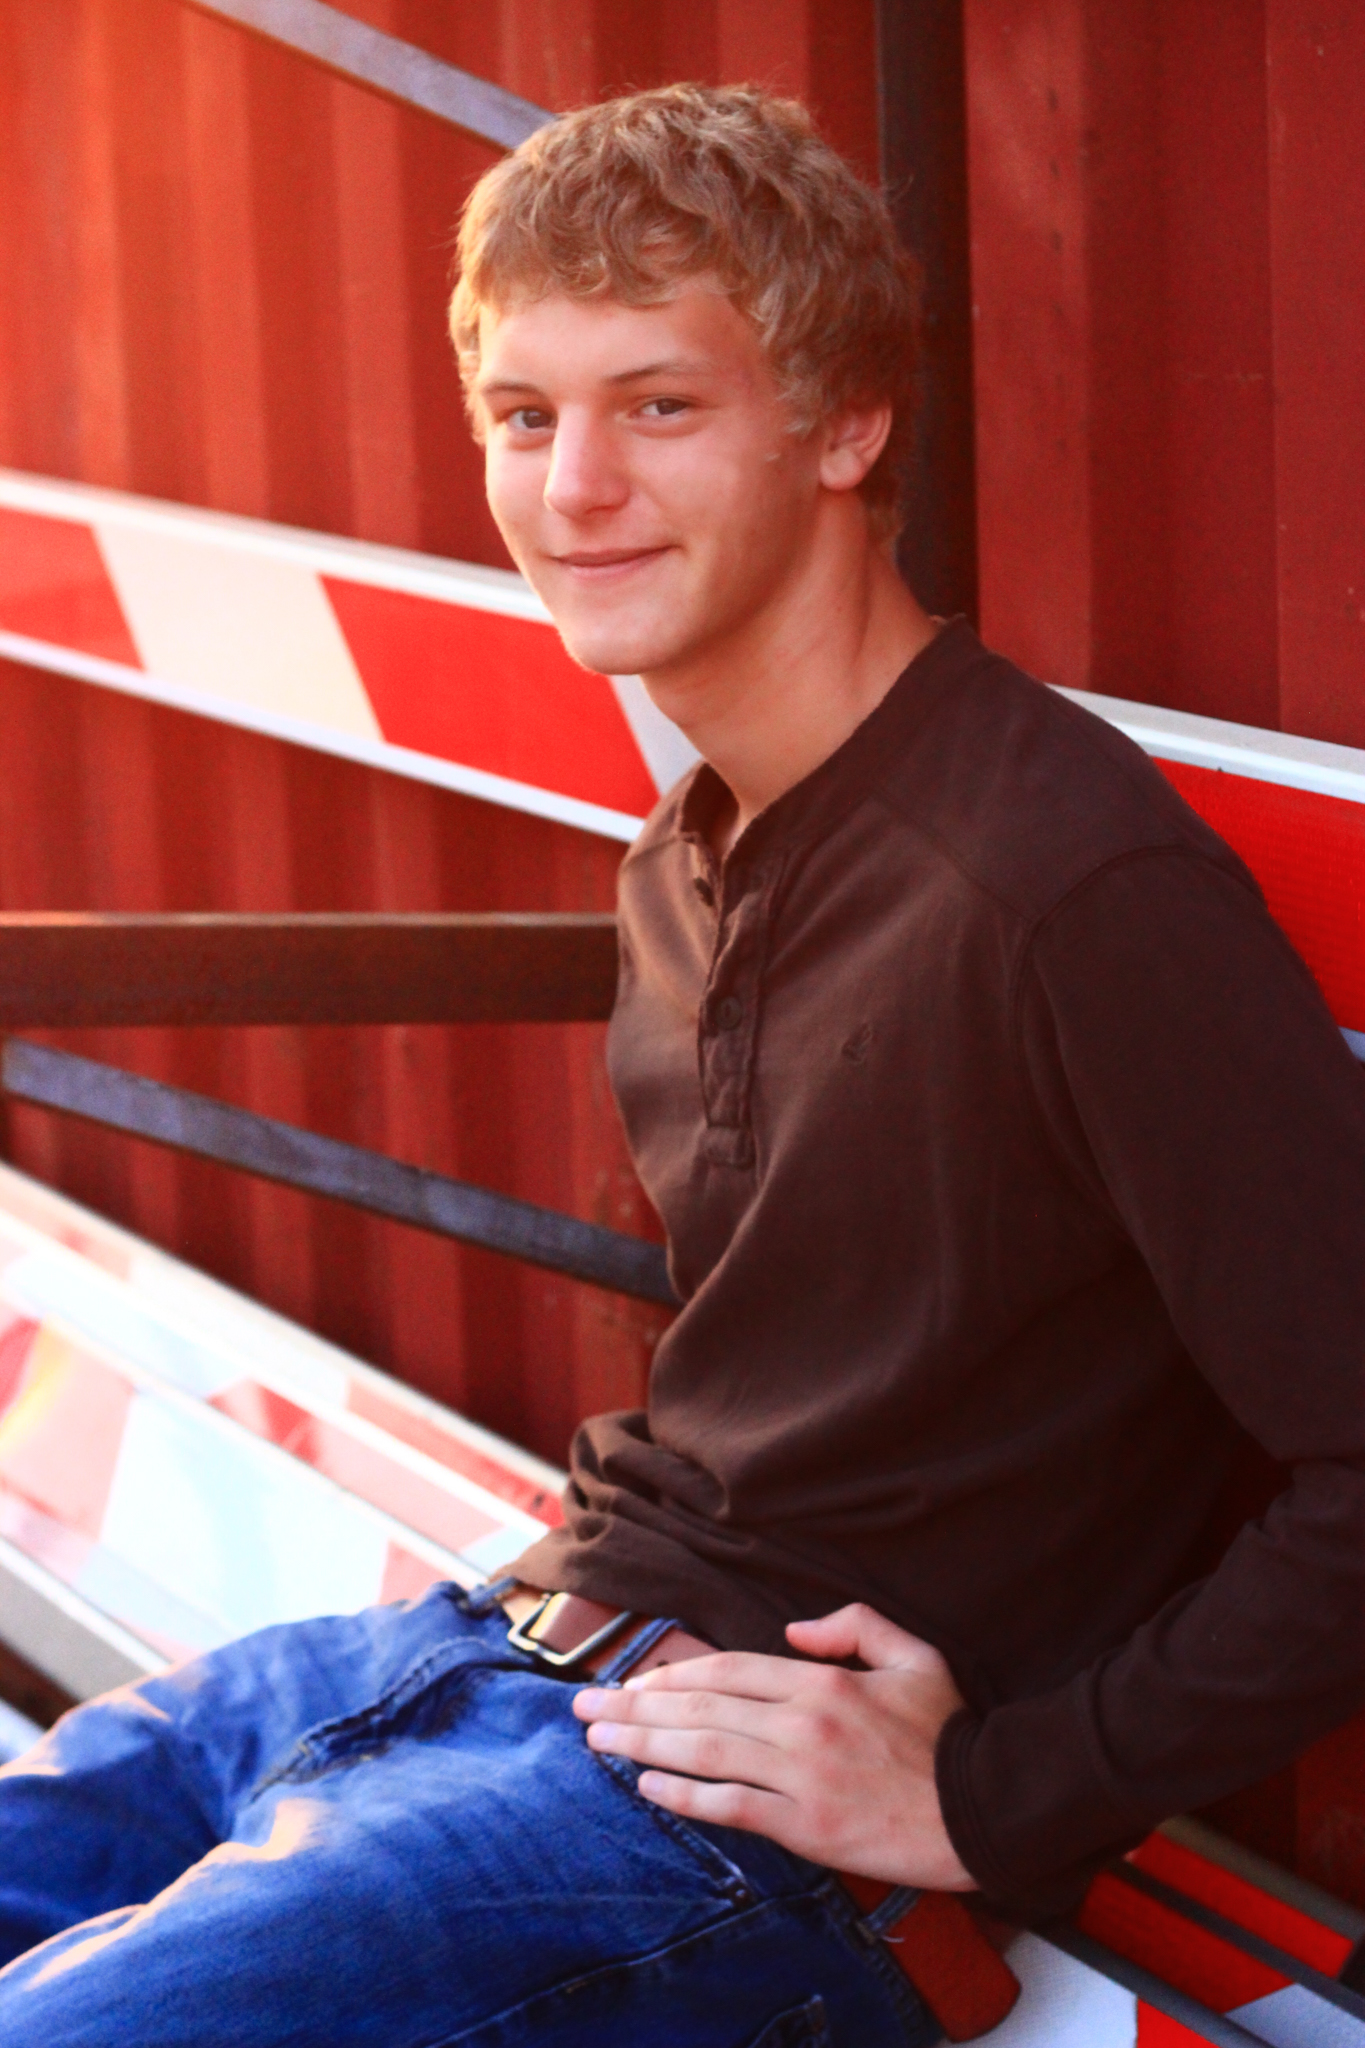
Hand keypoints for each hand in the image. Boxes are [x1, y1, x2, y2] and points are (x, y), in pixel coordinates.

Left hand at [572, 1602, 973, 1889]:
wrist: (986, 1807)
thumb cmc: (950, 1733)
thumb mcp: (914, 1655)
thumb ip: (853, 1626)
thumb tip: (797, 1629)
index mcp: (822, 1682)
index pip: (728, 1671)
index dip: (674, 1675)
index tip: (635, 1682)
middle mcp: (802, 1724)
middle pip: (701, 1708)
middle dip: (635, 1706)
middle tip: (585, 1707)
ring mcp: (802, 1777)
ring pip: (704, 1752)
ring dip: (642, 1745)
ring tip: (598, 1740)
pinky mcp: (808, 1827)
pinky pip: (732, 1807)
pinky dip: (684, 1796)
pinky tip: (648, 1786)